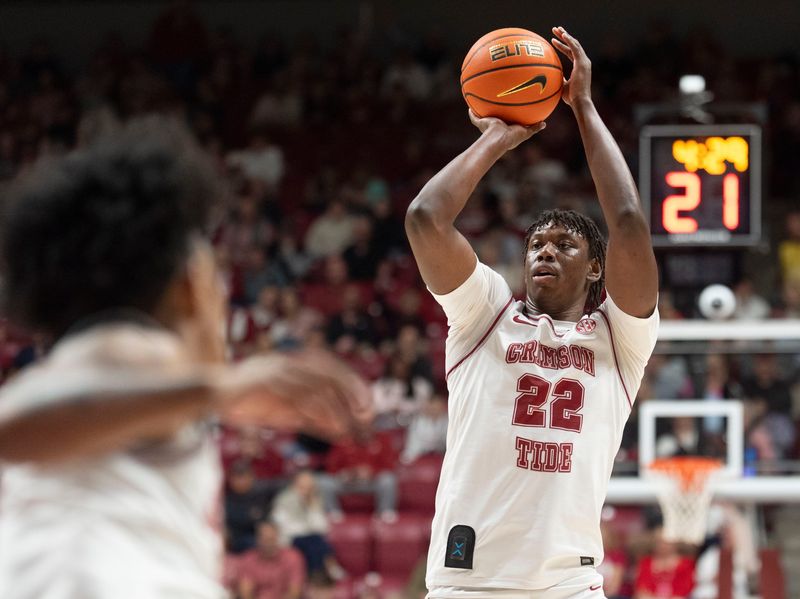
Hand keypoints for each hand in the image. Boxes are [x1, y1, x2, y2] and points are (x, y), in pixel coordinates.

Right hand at [218, 349, 373, 439]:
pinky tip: (328, 428)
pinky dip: (316, 414)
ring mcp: (278, 372)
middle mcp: (289, 363)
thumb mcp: (286, 411)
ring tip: (350, 429)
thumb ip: (311, 418)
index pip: (331, 368)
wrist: (211, 393)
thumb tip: (341, 432)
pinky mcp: (268, 385)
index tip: (368, 404)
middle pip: (329, 375)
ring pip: (317, 388)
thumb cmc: (250, 401)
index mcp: (294, 363)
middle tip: (367, 414)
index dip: (352, 384)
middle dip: (351, 394)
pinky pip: (298, 399)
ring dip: (337, 410)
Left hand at [468, 109, 545, 151]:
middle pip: (518, 124)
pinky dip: (539, 126)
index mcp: (503, 127)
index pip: (507, 121)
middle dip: (522, 120)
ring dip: (533, 123)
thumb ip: (474, 116)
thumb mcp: (480, 121)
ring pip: (528, 127)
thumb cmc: (489, 130)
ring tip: (539, 117)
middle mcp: (512, 130)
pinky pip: (534, 129)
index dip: (510, 117)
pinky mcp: (525, 134)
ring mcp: (519, 132)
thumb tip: (469, 108)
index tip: (512, 112)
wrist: (497, 138)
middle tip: (527, 113)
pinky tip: (544, 123)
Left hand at [551, 26, 591, 107]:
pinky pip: (575, 48)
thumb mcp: (562, 86)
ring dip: (565, 35)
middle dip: (564, 36)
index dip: (562, 46)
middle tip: (555, 29)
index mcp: (579, 67)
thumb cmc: (571, 98)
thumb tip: (551, 77)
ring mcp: (584, 62)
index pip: (571, 53)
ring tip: (556, 29)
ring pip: (574, 44)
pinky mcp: (583, 63)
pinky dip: (569, 41)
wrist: (579, 102)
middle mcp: (583, 62)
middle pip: (573, 45)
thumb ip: (560, 79)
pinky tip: (563, 35)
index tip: (553, 41)